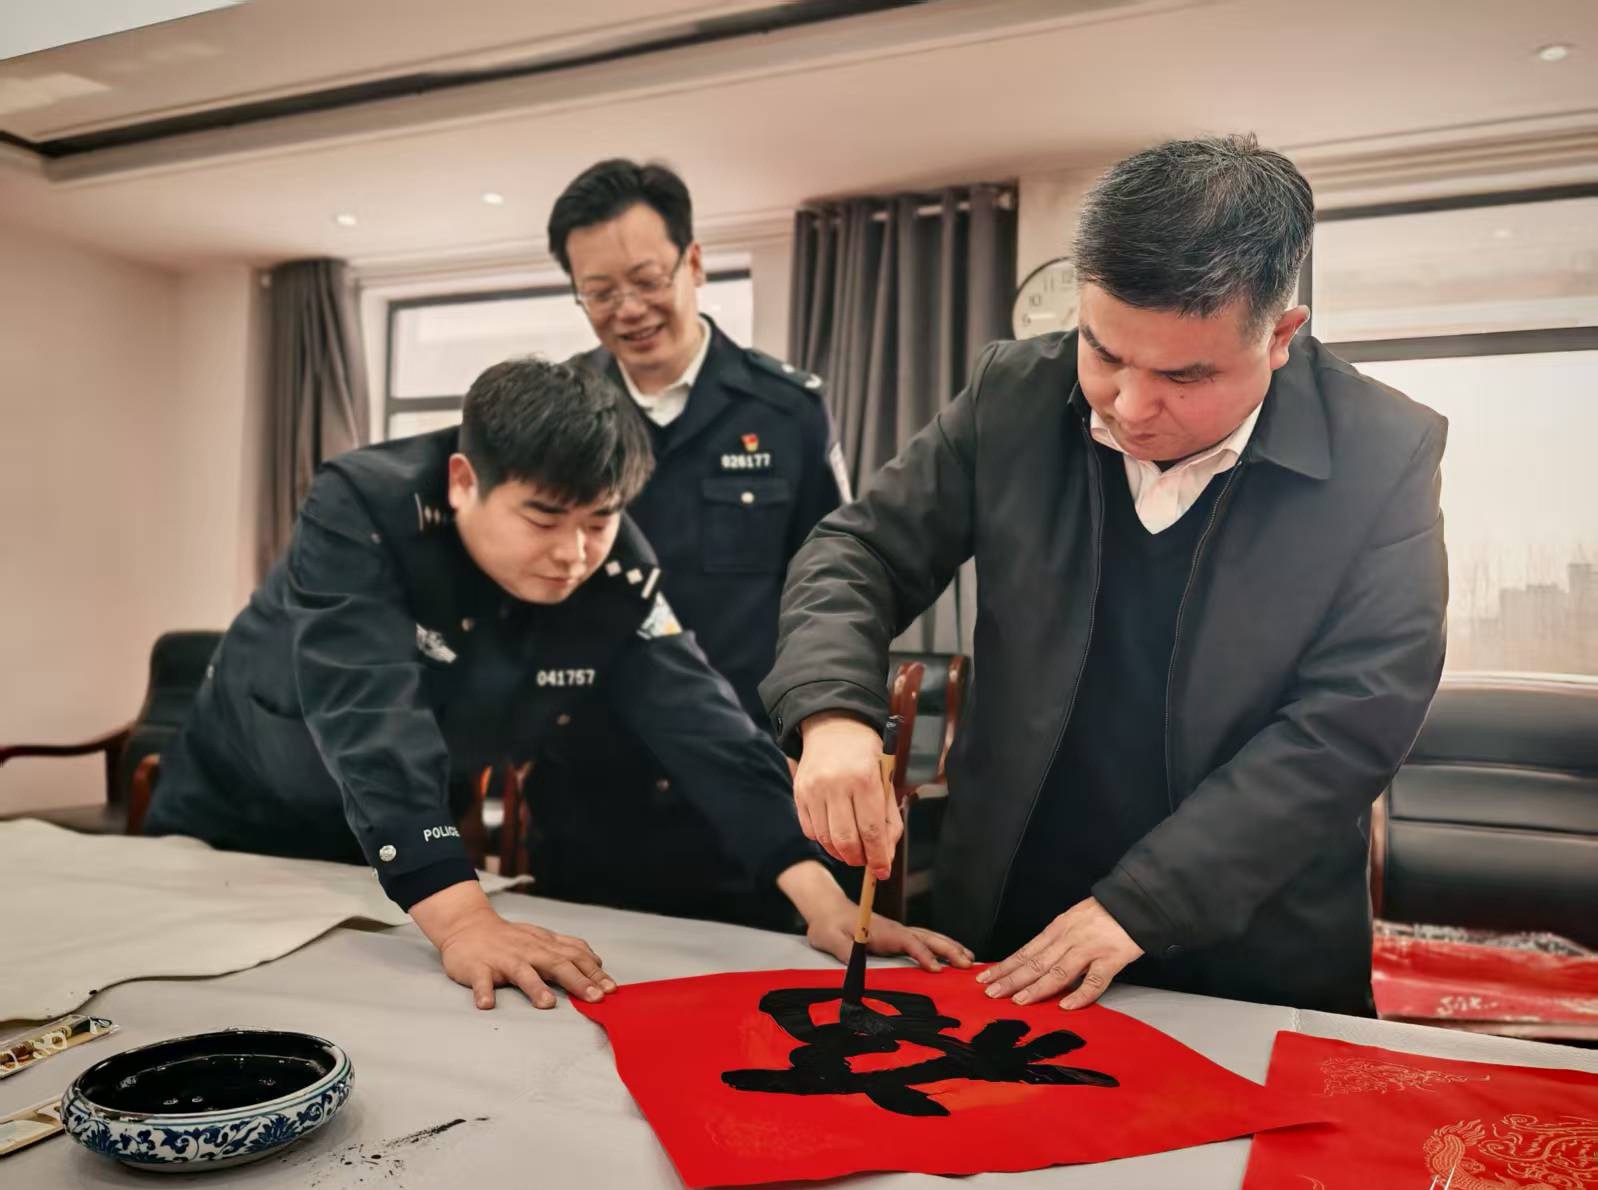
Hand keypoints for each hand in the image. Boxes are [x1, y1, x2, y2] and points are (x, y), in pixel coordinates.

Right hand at [410, 881, 616, 1009]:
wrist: (467, 926)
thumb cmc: (510, 938)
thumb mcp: (542, 938)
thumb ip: (568, 950)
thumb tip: (597, 962)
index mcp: (545, 946)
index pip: (575, 956)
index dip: (594, 972)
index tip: (612, 989)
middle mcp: (528, 951)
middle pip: (556, 964)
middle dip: (578, 981)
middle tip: (595, 998)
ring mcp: (502, 959)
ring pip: (521, 972)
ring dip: (535, 987)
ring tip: (547, 1003)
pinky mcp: (478, 967)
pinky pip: (481, 980)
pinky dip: (484, 991)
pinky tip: (487, 1004)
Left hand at [777, 860, 972, 970]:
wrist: (826, 908)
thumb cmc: (828, 924)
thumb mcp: (829, 938)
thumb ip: (843, 950)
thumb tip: (857, 964)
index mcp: (880, 930)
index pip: (907, 941)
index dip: (923, 954)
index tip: (936, 969)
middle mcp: (893, 929)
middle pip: (926, 937)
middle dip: (948, 949)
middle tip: (967, 963)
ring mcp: (897, 932)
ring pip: (928, 937)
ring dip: (949, 946)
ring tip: (969, 958)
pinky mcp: (896, 936)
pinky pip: (923, 941)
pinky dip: (941, 947)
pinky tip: (951, 954)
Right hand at [794, 712, 902, 877]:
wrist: (834, 727)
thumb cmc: (866, 755)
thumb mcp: (887, 780)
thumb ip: (889, 820)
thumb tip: (885, 857)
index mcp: (864, 779)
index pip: (872, 830)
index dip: (878, 857)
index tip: (883, 871)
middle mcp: (836, 784)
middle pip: (846, 839)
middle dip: (859, 858)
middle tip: (866, 861)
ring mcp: (814, 789)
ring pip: (826, 838)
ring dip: (841, 853)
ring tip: (852, 850)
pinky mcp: (799, 793)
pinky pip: (810, 830)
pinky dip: (824, 840)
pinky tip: (834, 834)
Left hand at [977, 897, 1142, 1008]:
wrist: (1136, 902)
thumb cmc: (1105, 913)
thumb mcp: (1074, 919)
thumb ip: (1058, 939)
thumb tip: (1036, 960)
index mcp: (1058, 928)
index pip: (1026, 950)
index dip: (1005, 965)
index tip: (985, 976)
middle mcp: (1069, 938)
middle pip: (1035, 962)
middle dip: (1011, 978)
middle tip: (991, 992)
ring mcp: (1090, 949)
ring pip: (1058, 971)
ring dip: (1036, 987)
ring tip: (1018, 1001)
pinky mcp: (1112, 958)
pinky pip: (1094, 980)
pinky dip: (1080, 994)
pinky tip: (1067, 1006)